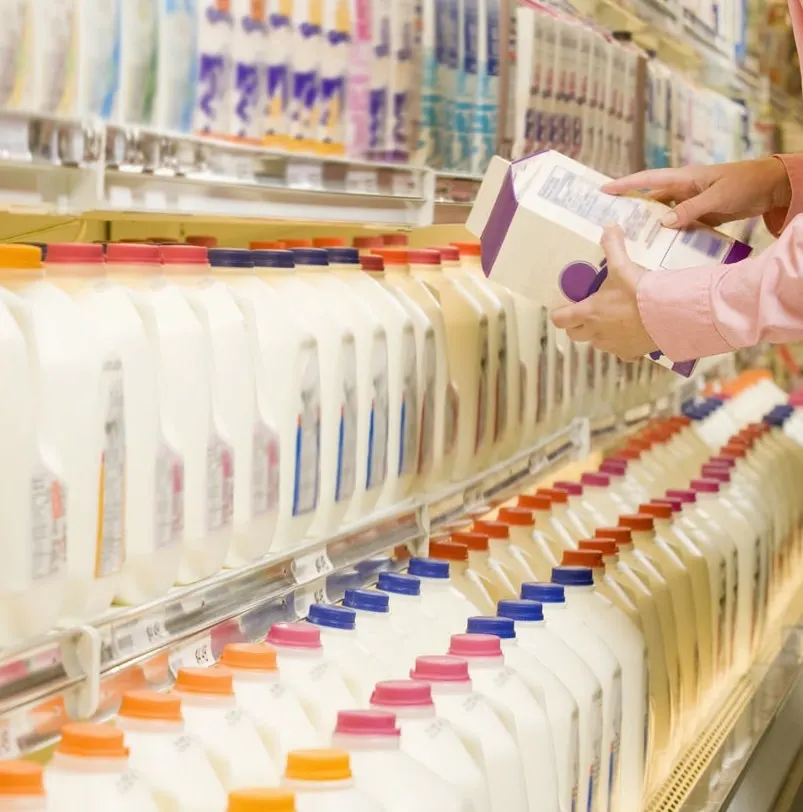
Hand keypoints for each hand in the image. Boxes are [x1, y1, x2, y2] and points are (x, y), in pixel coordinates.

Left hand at [551, 226, 656, 360]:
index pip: (559, 319)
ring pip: (596, 343)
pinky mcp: (629, 353)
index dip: (559, 314)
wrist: (669, 314)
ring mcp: (612, 346)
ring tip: (613, 319)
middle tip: (589, 311)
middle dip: (577, 325)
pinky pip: (620, 353)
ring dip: (599, 334)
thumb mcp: (623, 266)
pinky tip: (632, 334)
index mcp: (588, 313)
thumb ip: (613, 246)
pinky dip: (622, 345)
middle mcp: (595, 332)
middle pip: (574, 334)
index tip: (565, 307)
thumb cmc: (640, 291)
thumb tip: (609, 226)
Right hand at [602, 157, 791, 228]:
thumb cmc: (745, 184)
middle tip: (612, 224)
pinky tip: (661, 249)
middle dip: (631, 211)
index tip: (604, 190)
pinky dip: (669, 237)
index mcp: (684, 178)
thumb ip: (690, 210)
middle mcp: (683, 190)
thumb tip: (662, 223)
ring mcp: (691, 204)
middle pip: (651, 201)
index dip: (625, 185)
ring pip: (663, 216)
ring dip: (651, 228)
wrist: (771, 188)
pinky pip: (678, 227)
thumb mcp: (717, 197)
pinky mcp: (699, 216)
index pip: (648, 180)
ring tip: (633, 243)